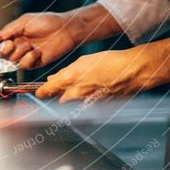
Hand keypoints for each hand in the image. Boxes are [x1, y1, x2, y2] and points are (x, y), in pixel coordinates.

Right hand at [0, 3, 122, 69]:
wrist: (65, 29)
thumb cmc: (46, 22)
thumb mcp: (25, 21)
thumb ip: (10, 29)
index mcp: (14, 34)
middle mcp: (17, 45)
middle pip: (1, 54)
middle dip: (4, 50)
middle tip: (10, 44)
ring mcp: (25, 55)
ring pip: (12, 61)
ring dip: (18, 53)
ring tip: (29, 45)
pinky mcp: (35, 63)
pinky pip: (24, 65)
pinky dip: (28, 59)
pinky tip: (37, 52)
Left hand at [36, 37, 169, 101]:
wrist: (133, 72)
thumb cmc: (110, 62)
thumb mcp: (85, 61)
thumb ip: (67, 72)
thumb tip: (54, 79)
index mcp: (72, 79)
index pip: (48, 90)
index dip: (40, 93)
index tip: (36, 93)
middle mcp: (77, 93)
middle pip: (59, 100)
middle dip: (57, 96)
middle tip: (56, 90)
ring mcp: (88, 102)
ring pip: (72, 104)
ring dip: (70, 99)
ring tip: (77, 89)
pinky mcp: (98, 108)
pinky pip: (85, 106)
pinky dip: (83, 102)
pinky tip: (90, 92)